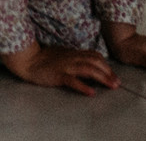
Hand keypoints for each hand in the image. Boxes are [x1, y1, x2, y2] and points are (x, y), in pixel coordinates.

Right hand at [0, 42, 119, 95]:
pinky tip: (91, 92)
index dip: (106, 65)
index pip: (95, 56)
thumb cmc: (44, 58)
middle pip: (95, 62)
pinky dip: (83, 86)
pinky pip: (72, 80)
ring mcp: (65, 66)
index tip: (113, 75)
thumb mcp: (62, 54)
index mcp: (73, 53)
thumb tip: (88, 64)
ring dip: (102, 78)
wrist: (28, 60)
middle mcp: (72, 58)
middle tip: (117, 83)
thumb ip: (74, 58)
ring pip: (88, 69)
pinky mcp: (58, 75)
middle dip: (108, 72)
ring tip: (111, 86)